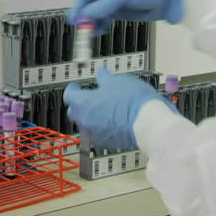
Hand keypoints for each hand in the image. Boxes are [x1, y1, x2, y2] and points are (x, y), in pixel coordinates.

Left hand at [63, 67, 178, 151]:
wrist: (147, 122)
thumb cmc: (131, 102)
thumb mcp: (117, 81)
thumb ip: (104, 78)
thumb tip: (101, 73)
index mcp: (83, 102)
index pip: (69, 95)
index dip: (73, 89)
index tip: (76, 86)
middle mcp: (85, 119)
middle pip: (74, 111)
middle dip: (80, 104)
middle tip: (90, 97)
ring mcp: (94, 133)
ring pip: (86, 123)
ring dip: (90, 116)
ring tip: (103, 109)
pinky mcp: (105, 142)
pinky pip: (97, 133)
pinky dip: (101, 127)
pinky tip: (112, 121)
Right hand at [68, 0, 184, 33]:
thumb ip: (103, 6)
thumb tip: (86, 15)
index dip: (79, 4)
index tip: (74, 18)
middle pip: (90, 2)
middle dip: (84, 15)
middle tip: (80, 28)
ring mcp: (114, 0)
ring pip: (97, 12)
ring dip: (92, 22)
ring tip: (90, 32)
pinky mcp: (121, 11)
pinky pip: (105, 19)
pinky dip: (101, 25)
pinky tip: (99, 31)